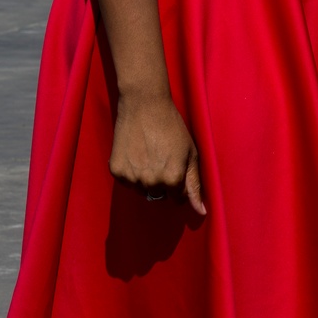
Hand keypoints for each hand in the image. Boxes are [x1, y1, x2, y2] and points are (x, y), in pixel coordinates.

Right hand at [110, 89, 206, 214]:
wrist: (145, 105)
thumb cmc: (172, 126)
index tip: (176, 165)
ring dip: (146, 178)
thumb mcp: (190, 153)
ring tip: (149, 154)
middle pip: (159, 195)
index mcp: (172, 179)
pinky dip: (132, 172)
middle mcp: (151, 182)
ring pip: (142, 190)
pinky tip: (136, 153)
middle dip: (163, 181)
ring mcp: (131, 177)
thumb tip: (201, 212)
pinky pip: (127, 181)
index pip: (177, 197)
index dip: (178, 182)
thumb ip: (194, 185)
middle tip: (162, 157)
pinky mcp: (116, 171)